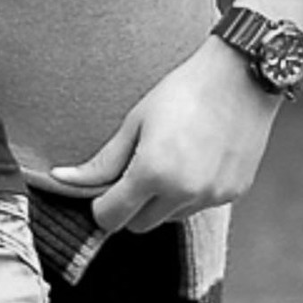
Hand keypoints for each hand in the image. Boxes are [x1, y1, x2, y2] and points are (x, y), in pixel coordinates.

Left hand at [43, 40, 282, 234]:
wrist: (240, 77)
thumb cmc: (182, 92)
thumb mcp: (135, 123)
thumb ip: (102, 162)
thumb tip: (62, 180)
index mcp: (153, 173)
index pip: (112, 218)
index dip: (100, 207)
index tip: (101, 192)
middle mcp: (184, 192)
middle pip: (140, 224)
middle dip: (130, 206)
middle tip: (133, 172)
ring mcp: (212, 196)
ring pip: (171, 217)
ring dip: (161, 201)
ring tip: (168, 159)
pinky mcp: (234, 193)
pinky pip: (199, 206)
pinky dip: (190, 193)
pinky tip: (194, 159)